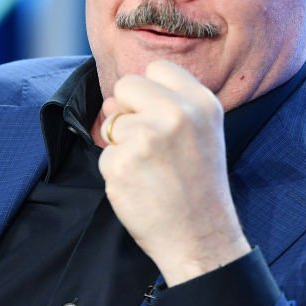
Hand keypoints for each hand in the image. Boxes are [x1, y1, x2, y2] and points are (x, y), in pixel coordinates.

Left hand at [96, 60, 250, 285]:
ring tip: (151, 171)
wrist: (201, 238)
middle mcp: (176, 113)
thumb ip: (161, 107)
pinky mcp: (122, 163)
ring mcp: (147, 137)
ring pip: (112, 123)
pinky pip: (104, 155)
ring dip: (122, 147)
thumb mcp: (199, 134)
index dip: (150, 92)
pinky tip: (140, 187)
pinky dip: (116, 172)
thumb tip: (113, 100)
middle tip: (152, 146)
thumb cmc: (198, 186)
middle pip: (126, 85)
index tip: (160, 117)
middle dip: (129, 112)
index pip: (157, 68)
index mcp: (201, 102)